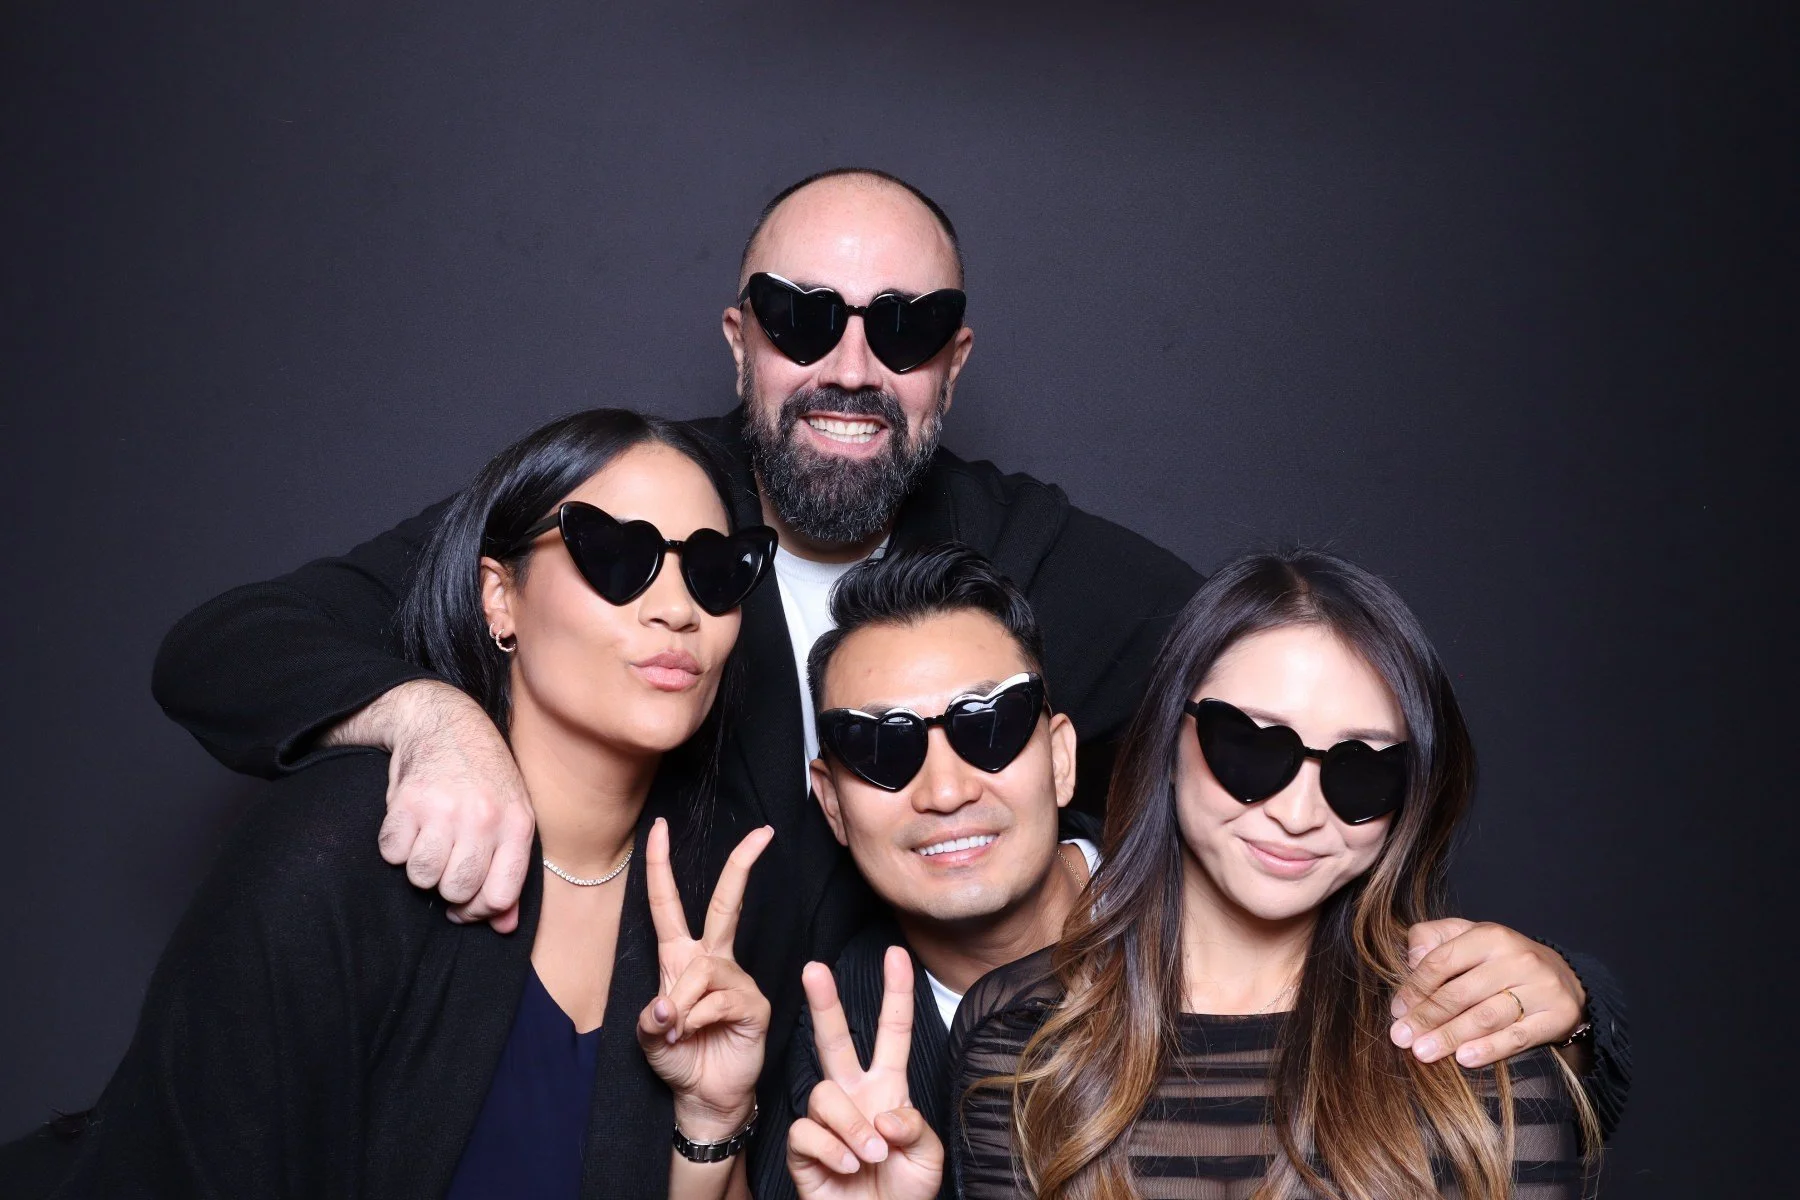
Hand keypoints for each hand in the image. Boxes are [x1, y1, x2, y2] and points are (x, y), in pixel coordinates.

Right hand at [368, 681, 535, 930]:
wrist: (446, 723)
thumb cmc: (483, 779)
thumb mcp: (510, 817)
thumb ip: (510, 872)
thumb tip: (503, 926)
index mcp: (517, 824)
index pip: (500, 895)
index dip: (479, 910)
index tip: (466, 903)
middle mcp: (484, 817)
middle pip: (457, 890)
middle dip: (446, 887)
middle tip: (444, 864)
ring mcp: (445, 808)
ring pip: (422, 876)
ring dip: (419, 866)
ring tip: (428, 840)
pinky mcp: (407, 801)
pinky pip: (392, 853)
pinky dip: (396, 845)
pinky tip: (410, 823)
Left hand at [637, 817, 774, 1138]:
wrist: (703, 1096)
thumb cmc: (677, 1058)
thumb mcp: (648, 1035)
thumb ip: (650, 1016)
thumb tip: (668, 1003)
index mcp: (680, 957)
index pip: (668, 903)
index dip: (661, 865)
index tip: (659, 826)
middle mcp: (711, 960)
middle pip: (727, 904)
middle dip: (742, 865)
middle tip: (762, 833)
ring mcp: (736, 980)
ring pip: (704, 969)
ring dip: (682, 1004)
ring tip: (677, 1032)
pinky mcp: (753, 1004)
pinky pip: (719, 1000)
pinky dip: (698, 1020)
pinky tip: (697, 1034)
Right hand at [786, 947, 942, 1199]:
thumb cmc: (905, 1191)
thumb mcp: (928, 1156)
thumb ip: (915, 1127)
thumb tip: (883, 1113)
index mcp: (887, 1087)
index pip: (892, 1032)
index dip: (897, 994)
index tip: (898, 954)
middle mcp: (853, 1094)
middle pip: (833, 1039)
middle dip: (824, 1002)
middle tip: (814, 968)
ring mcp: (827, 1120)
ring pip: (824, 1094)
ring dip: (852, 1128)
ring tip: (871, 1156)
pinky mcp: (803, 1148)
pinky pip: (808, 1131)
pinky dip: (833, 1151)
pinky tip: (847, 1168)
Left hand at [1391, 918, 1587, 1068]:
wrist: (1566, 977)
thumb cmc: (1502, 959)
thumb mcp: (1469, 937)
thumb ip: (1434, 938)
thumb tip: (1410, 960)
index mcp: (1490, 936)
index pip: (1442, 961)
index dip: (1415, 988)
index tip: (1397, 1010)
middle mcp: (1517, 959)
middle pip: (1461, 992)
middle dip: (1427, 1017)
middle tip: (1402, 1038)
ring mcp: (1540, 987)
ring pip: (1487, 1016)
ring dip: (1450, 1037)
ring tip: (1423, 1052)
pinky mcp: (1557, 1016)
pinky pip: (1517, 1037)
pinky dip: (1489, 1049)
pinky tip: (1463, 1058)